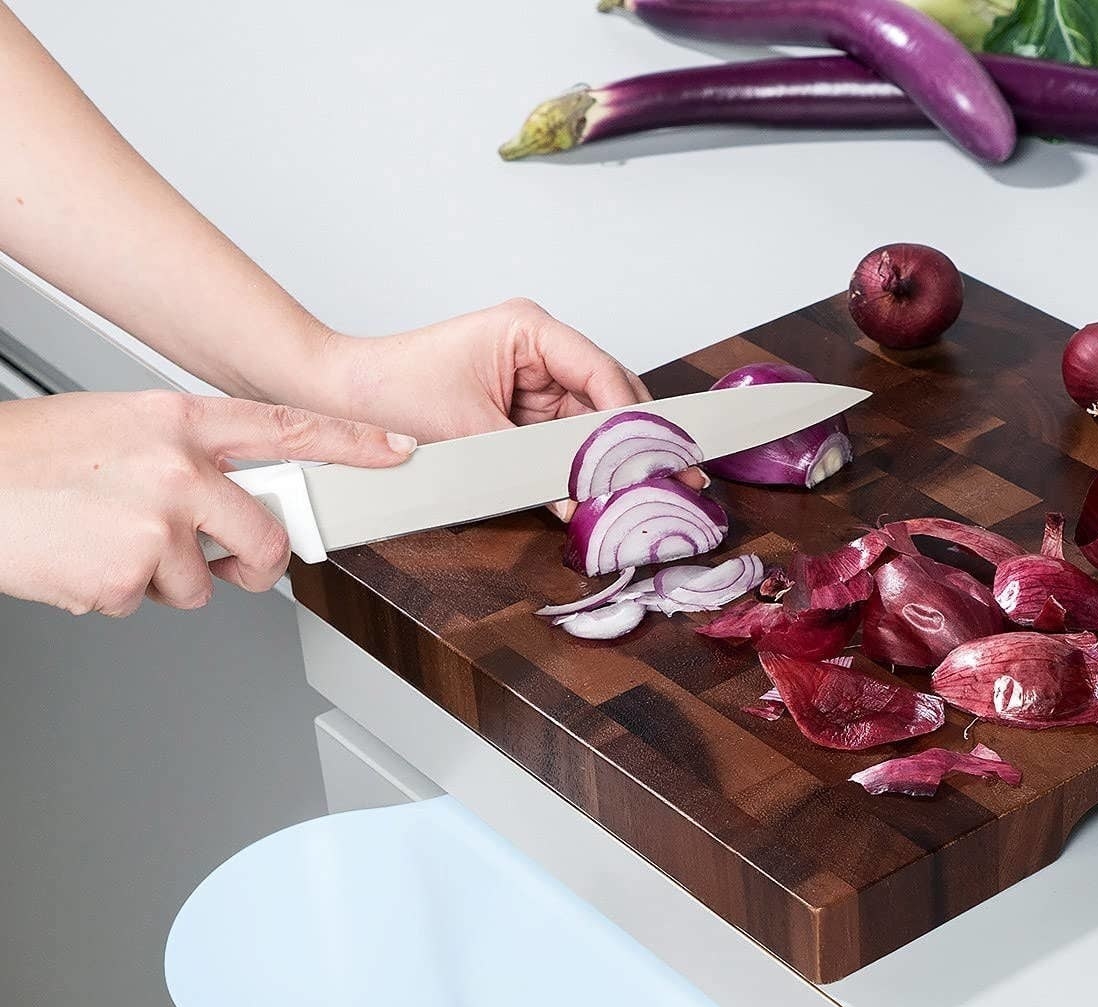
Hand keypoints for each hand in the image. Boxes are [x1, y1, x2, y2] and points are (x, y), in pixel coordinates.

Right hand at [0, 389, 416, 615]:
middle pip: (266, 538)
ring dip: (161, 578)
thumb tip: (235, 493)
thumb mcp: (122, 429)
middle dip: (252, 563)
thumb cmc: (34, 458)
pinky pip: (148, 603)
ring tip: (106, 540)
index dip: (351, 442)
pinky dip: (117, 592)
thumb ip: (188, 457)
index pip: (286, 428)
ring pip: (202, 584)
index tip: (397, 450)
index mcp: (177, 423)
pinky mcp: (129, 576)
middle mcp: (177, 470)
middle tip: (224, 561)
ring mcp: (156, 526)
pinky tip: (82, 557)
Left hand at [303, 300, 651, 518]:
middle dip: (633, 442)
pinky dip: (579, 468)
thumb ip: (534, 466)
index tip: (661, 457)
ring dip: (608, 460)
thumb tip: (583, 500)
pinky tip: (596, 493)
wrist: (341, 398)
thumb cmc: (391, 391)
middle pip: (608, 399)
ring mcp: (533, 381)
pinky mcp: (521, 411)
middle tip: (672, 481)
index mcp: (530, 330)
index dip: (635, 419)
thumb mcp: (472, 433)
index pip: (602, 374)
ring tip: (636, 493)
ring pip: (592, 425)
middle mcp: (539, 351)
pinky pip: (564, 442)